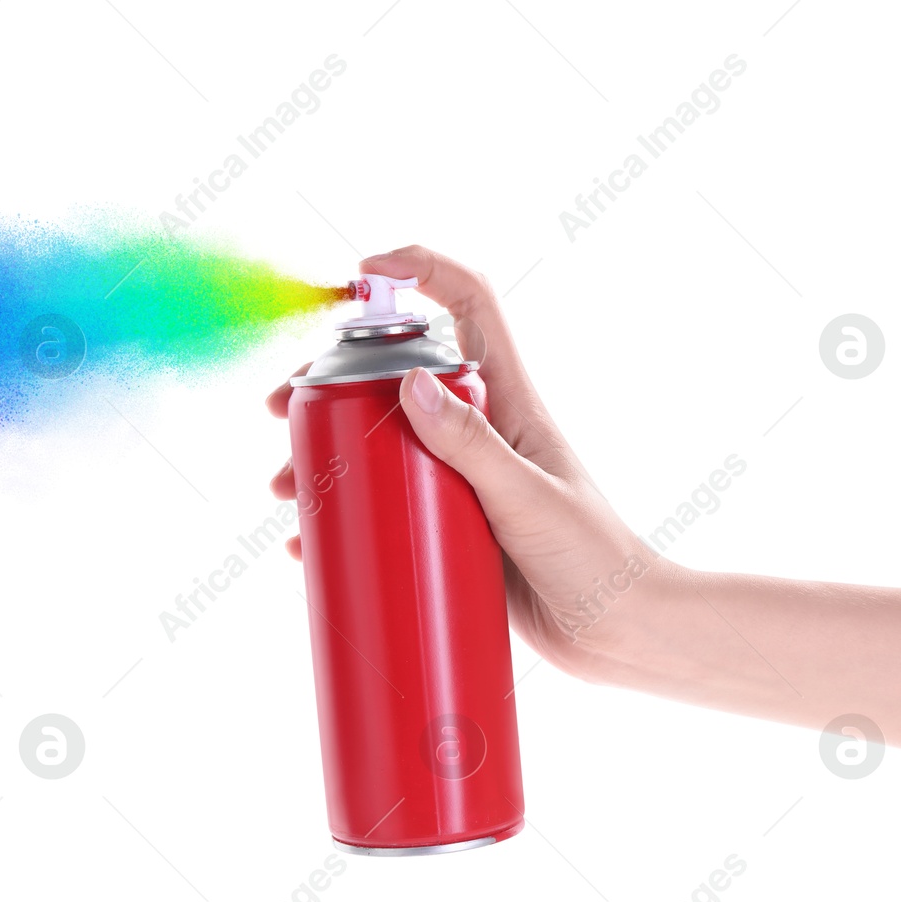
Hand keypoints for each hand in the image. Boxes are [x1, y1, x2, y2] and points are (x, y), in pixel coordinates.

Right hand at [267, 245, 680, 678]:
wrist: (619, 632)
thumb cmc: (593, 558)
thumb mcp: (525, 497)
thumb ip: (471, 443)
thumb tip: (408, 383)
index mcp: (507, 401)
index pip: (468, 304)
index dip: (418, 269)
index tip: (362, 270)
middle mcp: (479, 430)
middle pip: (394, 377)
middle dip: (329, 381)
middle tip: (282, 409)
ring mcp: (461, 479)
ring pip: (378, 445)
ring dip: (324, 456)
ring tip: (286, 490)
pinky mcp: (449, 527)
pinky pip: (385, 508)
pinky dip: (343, 519)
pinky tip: (309, 543)